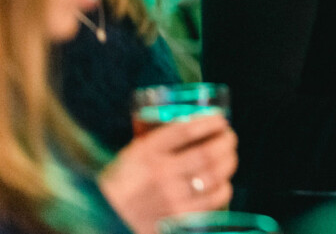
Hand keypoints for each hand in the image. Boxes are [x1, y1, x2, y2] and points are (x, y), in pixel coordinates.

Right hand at [98, 113, 236, 233]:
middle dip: (226, 142)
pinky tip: (223, 183)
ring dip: (229, 162)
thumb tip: (198, 126)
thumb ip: (159, 142)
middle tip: (229, 138)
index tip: (221, 119)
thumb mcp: (132, 154)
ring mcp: (170, 198)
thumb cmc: (120, 183)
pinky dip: (223, 188)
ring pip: (213, 176)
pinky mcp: (178, 219)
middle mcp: (159, 174)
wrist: (102, 218)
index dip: (209, 122)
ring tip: (229, 156)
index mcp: (144, 153)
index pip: (185, 131)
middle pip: (206, 153)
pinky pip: (212, 201)